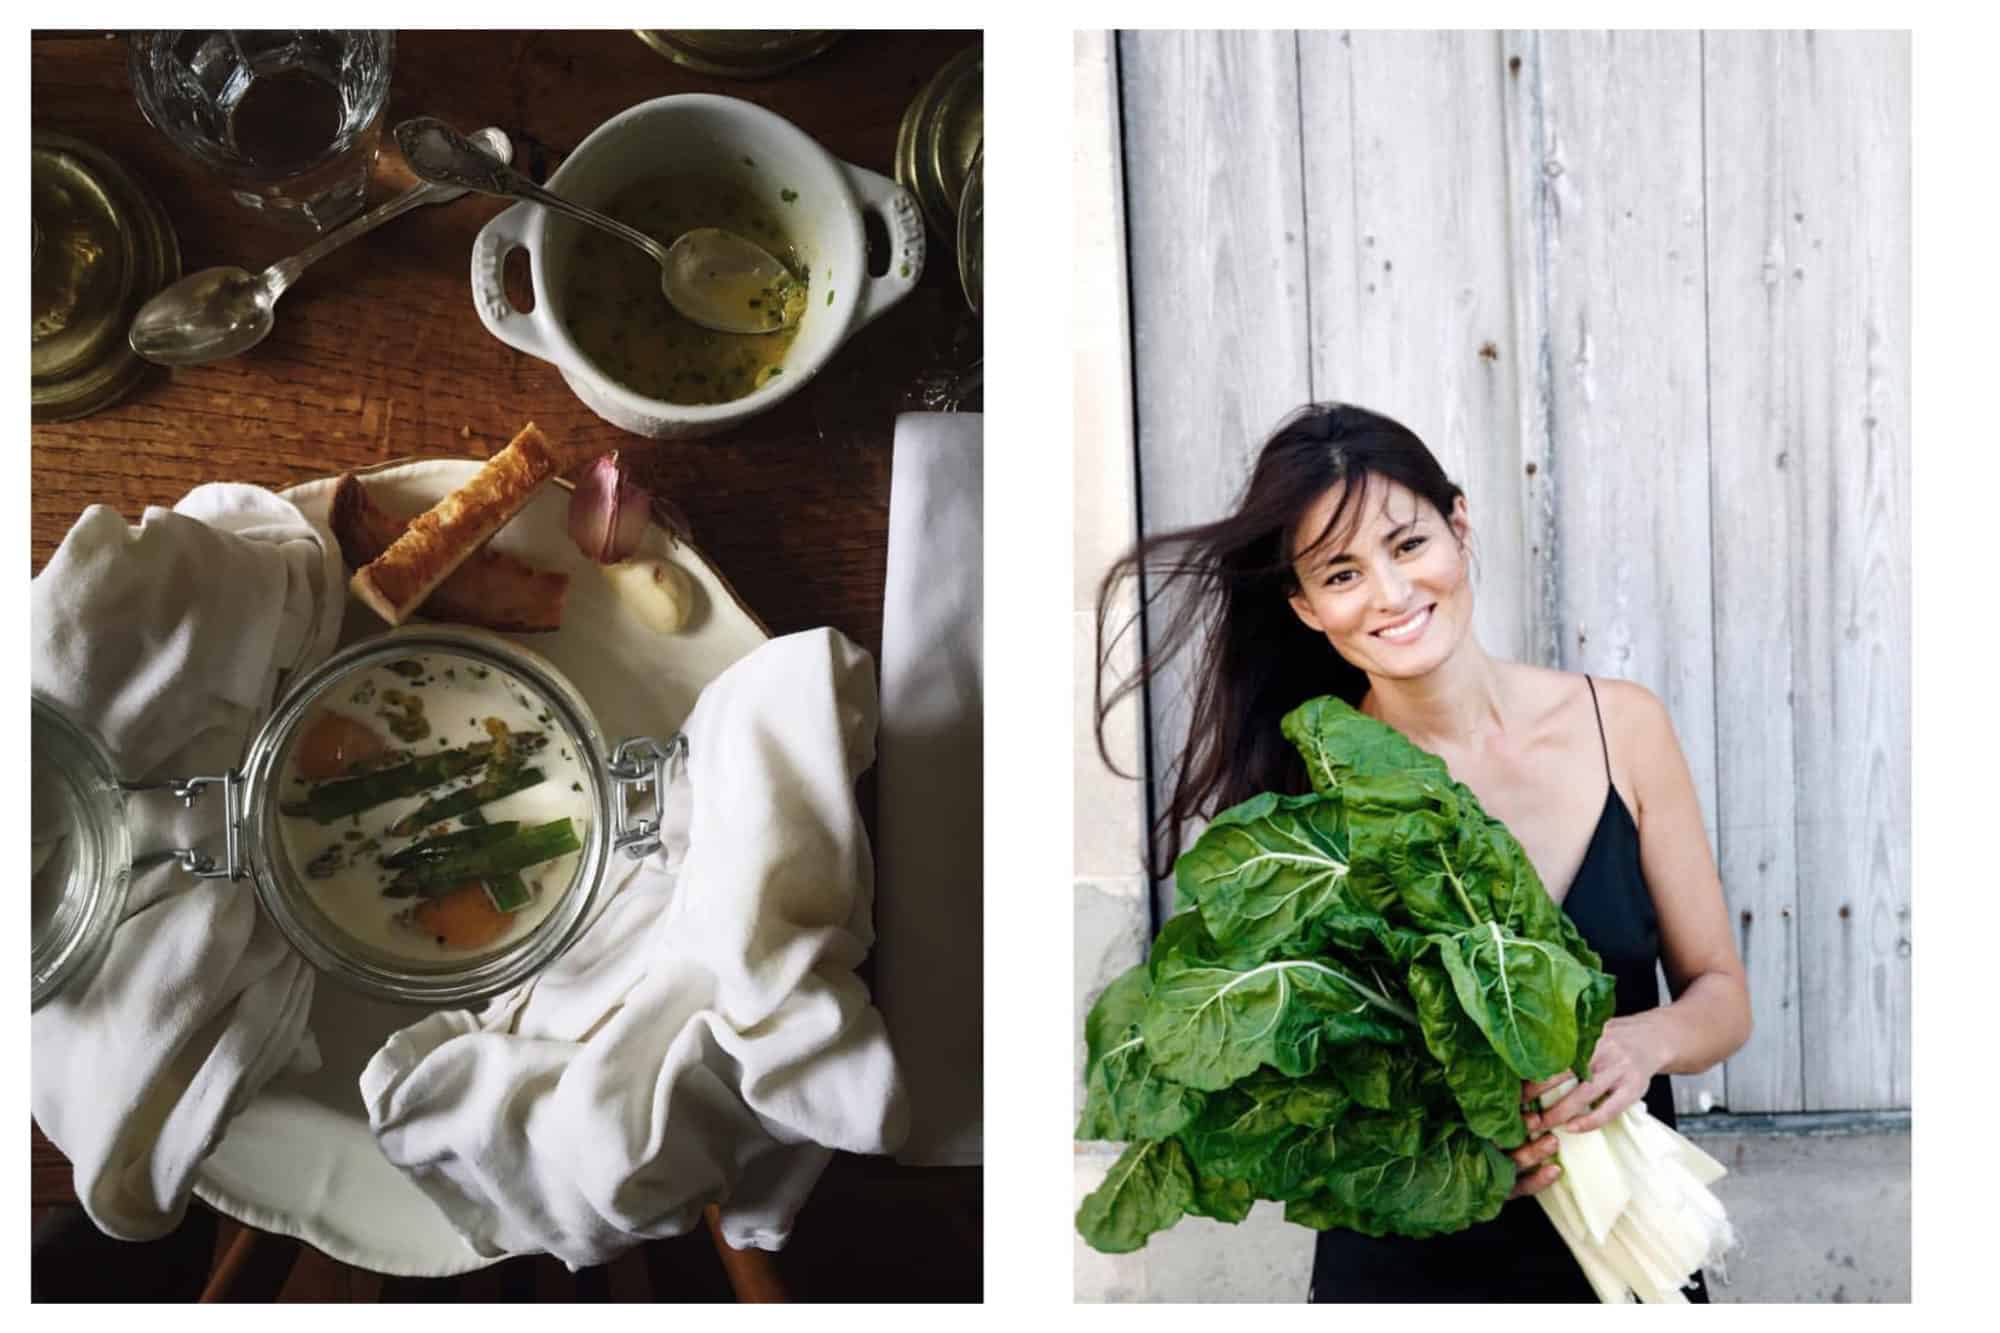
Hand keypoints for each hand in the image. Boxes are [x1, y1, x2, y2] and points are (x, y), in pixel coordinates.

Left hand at [1507, 1016, 1669, 1199]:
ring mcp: (1618, 1069)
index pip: (1551, 1053)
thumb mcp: (1588, 1031)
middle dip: (1537, 1093)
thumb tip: (1521, 1053)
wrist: (1654, 1037)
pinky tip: (1572, 1128)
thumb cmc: (1612, 1037)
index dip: (1529, 1071)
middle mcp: (1601, 1049)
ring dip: (1559, 1111)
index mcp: (1584, 1034)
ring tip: (1539, 1124)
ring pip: (1584, 1093)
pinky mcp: (1633, 1088)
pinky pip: (1609, 1109)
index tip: (1510, 1087)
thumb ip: (1564, 1042)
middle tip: (1518, 1110)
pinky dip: (1590, 1120)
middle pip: (1563, 1073)